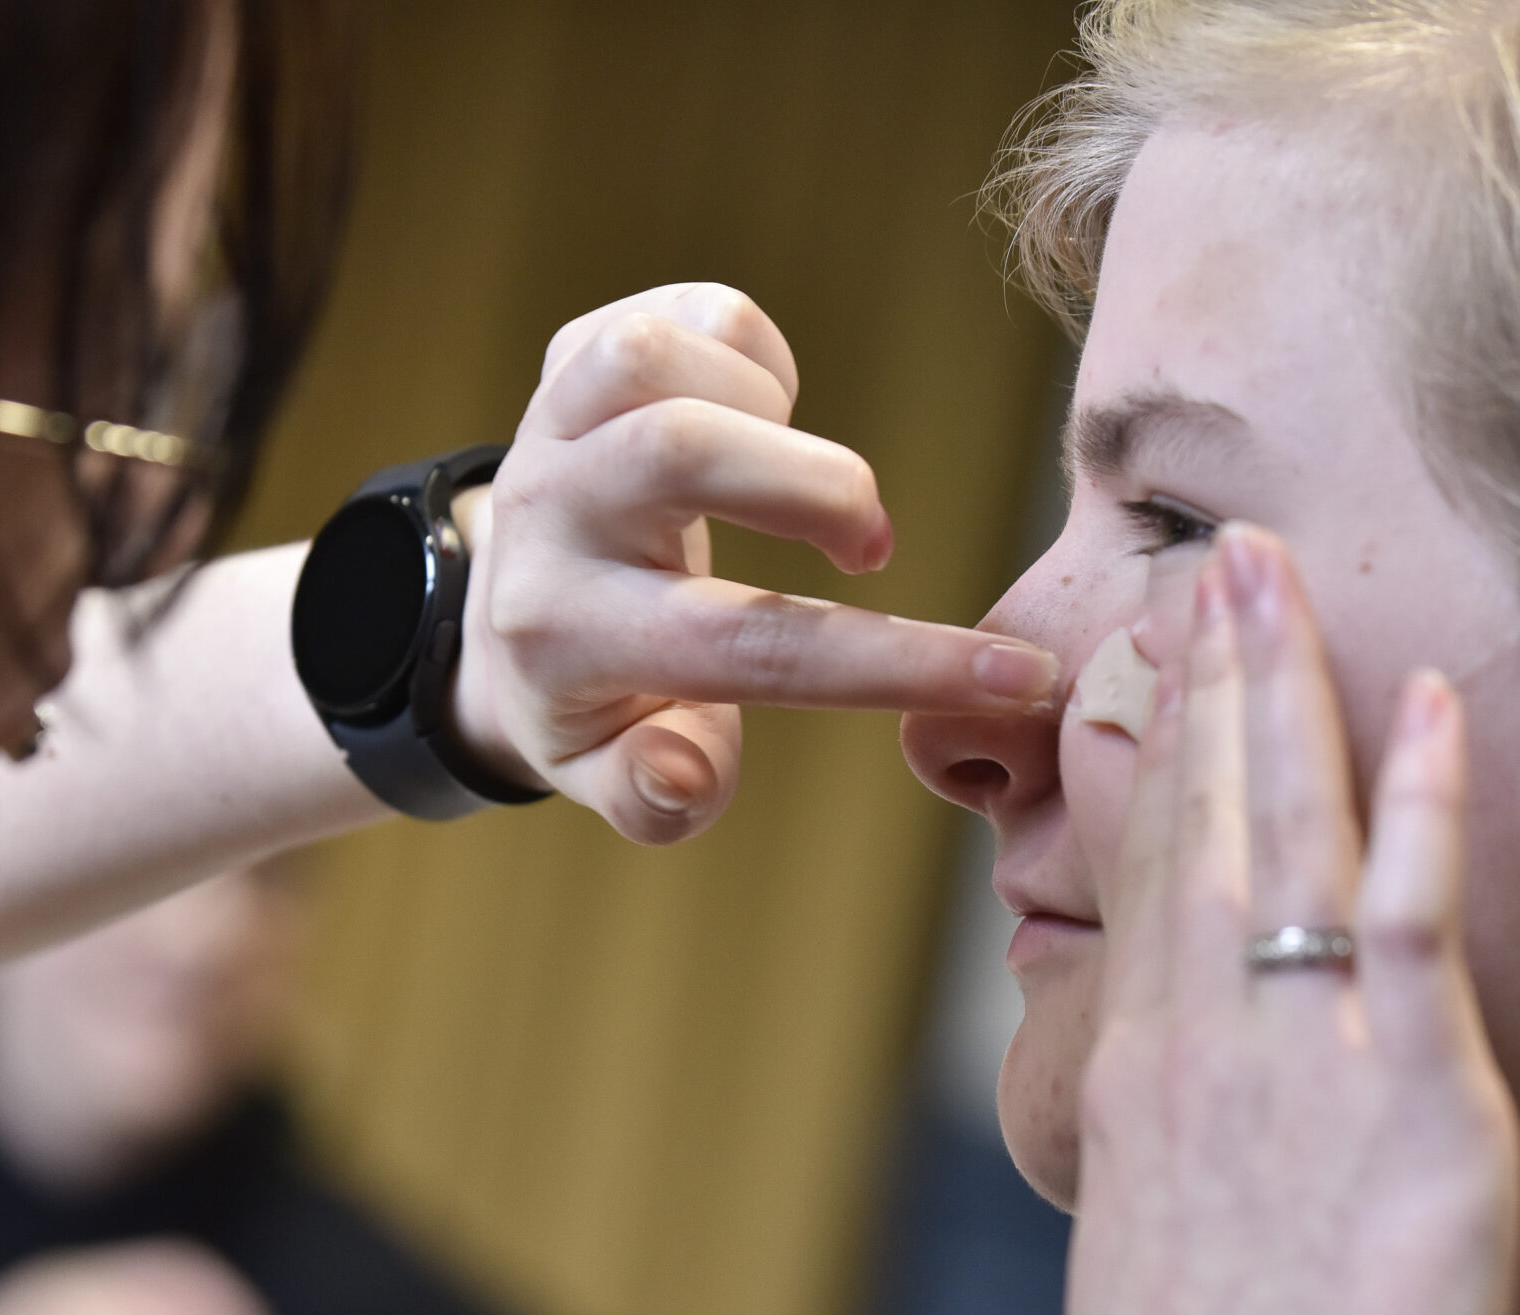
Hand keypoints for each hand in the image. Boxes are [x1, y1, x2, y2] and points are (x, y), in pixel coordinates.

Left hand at [452, 282, 1062, 844]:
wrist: (502, 614)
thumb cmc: (603, 703)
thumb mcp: (618, 777)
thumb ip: (659, 795)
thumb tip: (688, 771)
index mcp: (565, 640)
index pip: (747, 649)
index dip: (897, 665)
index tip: (1017, 677)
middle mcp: (546, 522)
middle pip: (682, 452)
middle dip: (821, 488)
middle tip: (869, 549)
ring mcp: (549, 429)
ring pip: (658, 360)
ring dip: (767, 410)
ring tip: (799, 480)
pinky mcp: (569, 360)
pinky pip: (682, 314)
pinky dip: (752, 353)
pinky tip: (764, 420)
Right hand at [1065, 524, 1519, 1314]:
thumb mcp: (1140, 1251)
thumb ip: (1161, 1151)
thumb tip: (1164, 1109)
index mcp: (1141, 1075)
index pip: (1152, 879)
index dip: (1164, 762)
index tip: (1161, 672)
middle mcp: (1198, 1036)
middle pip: (1203, 821)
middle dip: (1212, 682)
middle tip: (1218, 564)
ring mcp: (1290, 1052)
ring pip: (1284, 831)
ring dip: (1285, 691)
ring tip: (1277, 576)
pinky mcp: (1400, 1090)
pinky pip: (1406, 914)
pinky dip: (1415, 804)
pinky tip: (1428, 710)